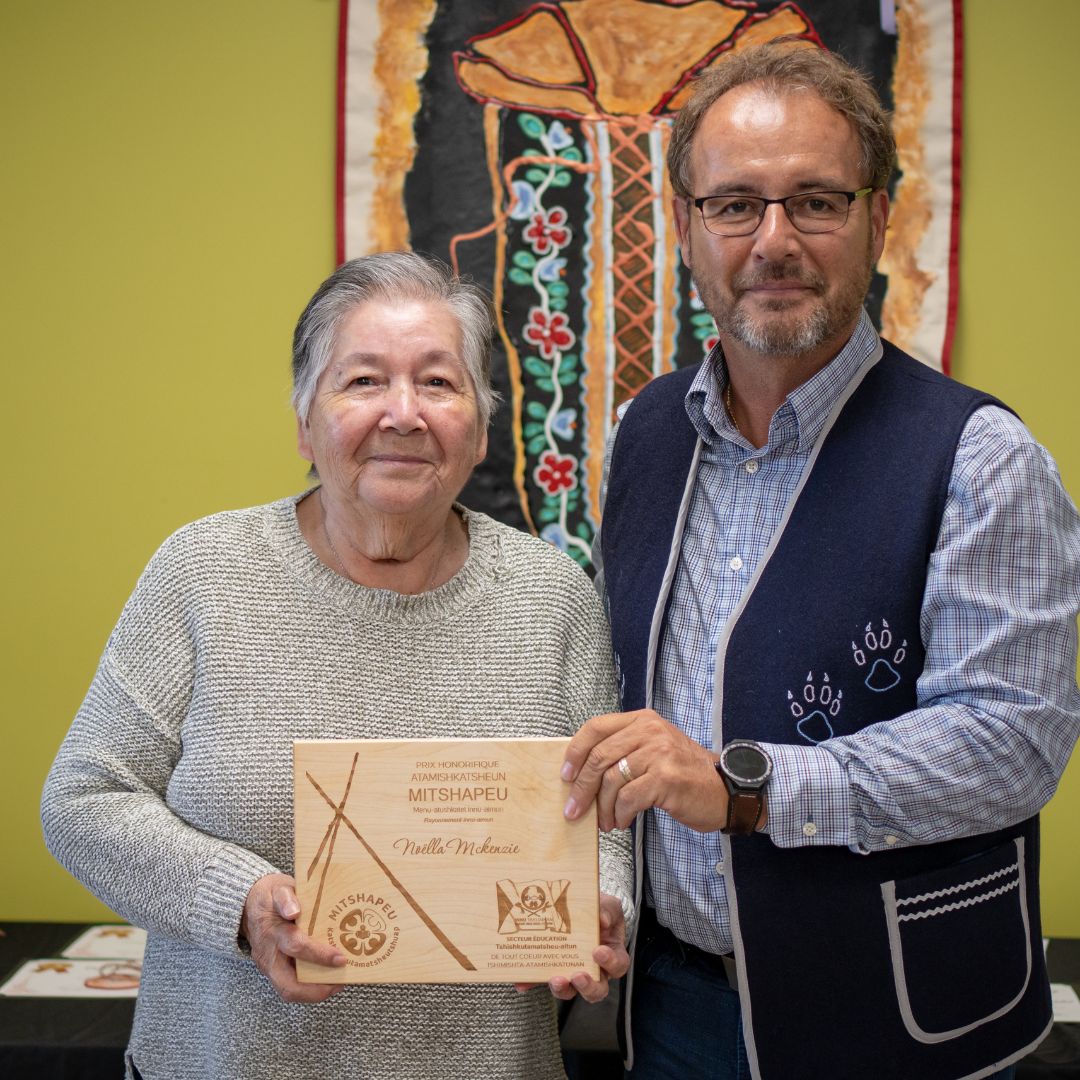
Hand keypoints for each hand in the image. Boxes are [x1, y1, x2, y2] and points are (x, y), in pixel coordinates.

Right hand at [241, 873, 346, 1002]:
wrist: (249, 905)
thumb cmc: (270, 896)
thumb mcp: (278, 888)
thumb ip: (286, 897)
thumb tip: (294, 910)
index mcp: (272, 932)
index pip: (296, 946)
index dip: (319, 954)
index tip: (340, 958)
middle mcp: (268, 955)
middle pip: (289, 985)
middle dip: (317, 989)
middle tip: (341, 981)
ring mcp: (268, 966)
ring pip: (289, 991)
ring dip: (315, 992)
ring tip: (339, 983)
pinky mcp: (273, 971)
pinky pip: (291, 986)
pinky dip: (310, 987)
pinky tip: (329, 979)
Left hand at [515, 893, 629, 1001]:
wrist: (580, 905)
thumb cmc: (599, 909)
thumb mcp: (607, 904)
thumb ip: (606, 910)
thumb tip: (602, 920)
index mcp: (611, 954)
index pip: (617, 966)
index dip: (610, 963)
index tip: (598, 951)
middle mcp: (594, 969)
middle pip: (596, 989)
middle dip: (586, 986)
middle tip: (577, 976)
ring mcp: (571, 972)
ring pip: (570, 990)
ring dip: (561, 988)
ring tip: (553, 979)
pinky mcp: (551, 970)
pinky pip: (541, 980)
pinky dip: (532, 982)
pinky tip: (522, 982)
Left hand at [562, 709, 729, 831]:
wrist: (724, 791)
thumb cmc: (684, 774)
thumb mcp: (654, 749)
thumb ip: (624, 751)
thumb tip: (582, 774)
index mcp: (643, 720)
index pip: (596, 727)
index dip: (575, 752)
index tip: (565, 775)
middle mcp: (650, 731)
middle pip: (599, 757)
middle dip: (582, 788)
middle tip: (574, 811)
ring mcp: (659, 753)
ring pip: (611, 781)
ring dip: (602, 808)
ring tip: (605, 822)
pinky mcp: (666, 778)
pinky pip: (628, 798)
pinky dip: (620, 814)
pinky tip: (622, 822)